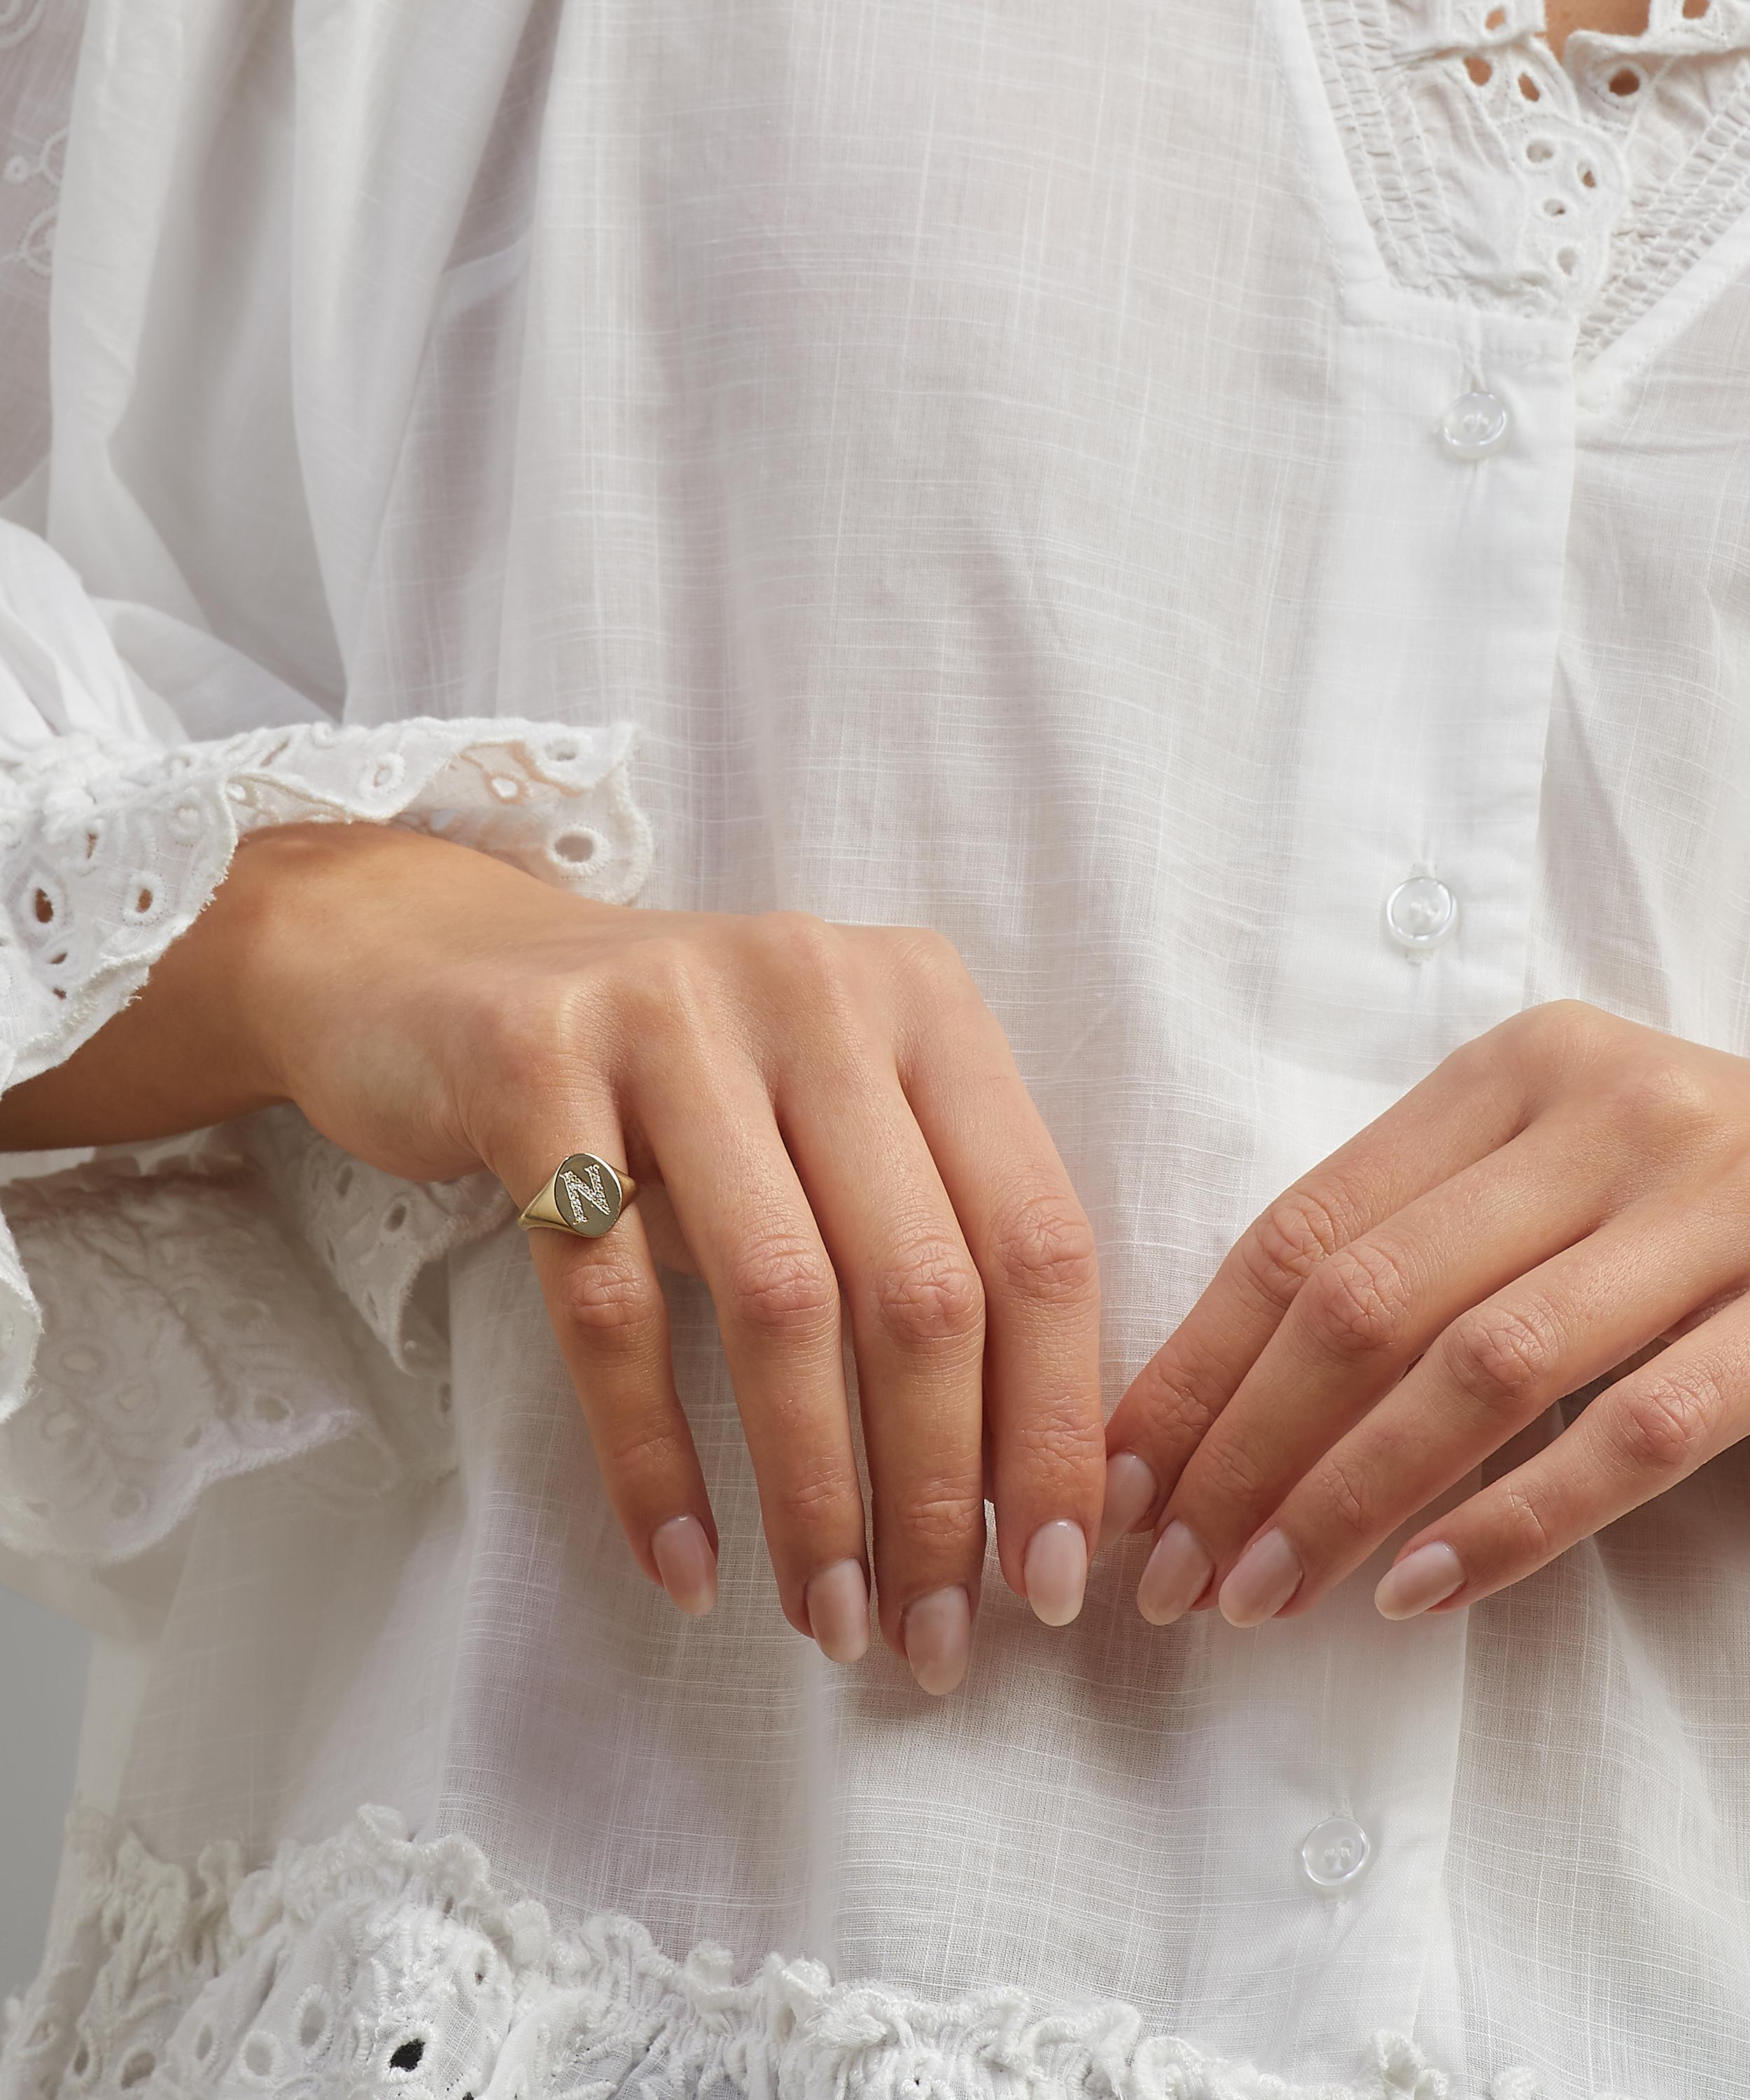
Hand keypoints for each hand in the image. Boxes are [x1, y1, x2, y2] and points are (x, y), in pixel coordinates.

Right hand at [3, 822, 1102, 1689]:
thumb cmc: (667, 1081)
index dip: (1056, 1426)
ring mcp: (671, 1014)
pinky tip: (684, 1565)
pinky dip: (652, 1456)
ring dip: (814, 1494)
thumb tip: (1013, 1488)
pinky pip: (609, 1302)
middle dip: (939, 1494)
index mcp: (923, 1001)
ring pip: (779, 1301)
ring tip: (827, 1619)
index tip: (1051, 1579)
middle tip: (932, 1637)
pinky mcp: (533, 1065)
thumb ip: (920, 1239)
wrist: (436, 964)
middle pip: (922, 1286)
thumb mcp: (817, 1122)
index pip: (1038, 1239)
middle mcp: (817, 988)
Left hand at [1098, 1001, 1749, 1627]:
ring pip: (1482, 1367)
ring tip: (1261, 1595)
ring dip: (1349, 1497)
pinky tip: (1417, 1592)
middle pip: (1367, 1301)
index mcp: (1510, 1072)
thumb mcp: (1548, 1162)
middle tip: (1171, 1570)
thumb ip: (1415, 1240)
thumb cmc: (1685, 1185)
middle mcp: (1603, 1116)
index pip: (1302, 1232)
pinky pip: (1634, 1432)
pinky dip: (1514, 1520)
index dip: (1197, 1366)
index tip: (1120, 1479)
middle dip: (1245, 1450)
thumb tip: (1220, 1406)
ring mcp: (1714, 1207)